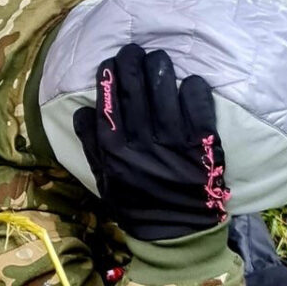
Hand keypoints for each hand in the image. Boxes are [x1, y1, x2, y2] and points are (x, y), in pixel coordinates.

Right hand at [73, 44, 228, 242]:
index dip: (109, 77)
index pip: (109, 103)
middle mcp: (142, 145)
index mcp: (114, 152)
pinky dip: (193, 89)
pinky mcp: (203, 147)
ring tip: (158, 58)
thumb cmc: (136, 204)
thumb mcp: (103, 180)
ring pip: (165, 92)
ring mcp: (174, 145)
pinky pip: (198, 108)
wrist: (175, 236)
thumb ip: (91, 145)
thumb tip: (83, 109)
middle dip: (132, 63)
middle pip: (135, 91)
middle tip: (133, 50)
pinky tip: (190, 81)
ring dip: (160, 68)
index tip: (110, 62)